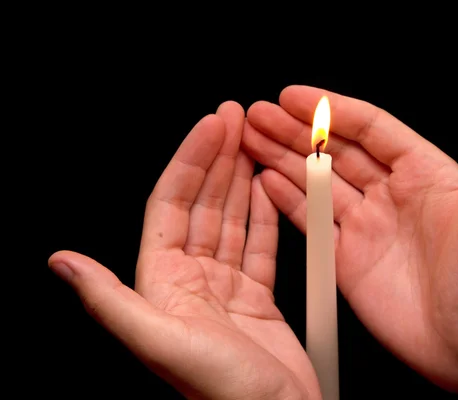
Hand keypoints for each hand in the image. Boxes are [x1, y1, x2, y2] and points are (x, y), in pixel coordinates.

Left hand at [49, 102, 319, 399]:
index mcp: (163, 283)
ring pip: (231, 218)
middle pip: (203, 203)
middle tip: (237, 117)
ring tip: (254, 143)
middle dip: (218, 158)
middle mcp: (191, 279)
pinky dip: (265, 214)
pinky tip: (268, 188)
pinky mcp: (257, 295)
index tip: (213, 126)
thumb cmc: (225, 391)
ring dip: (241, 179)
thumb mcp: (160, 343)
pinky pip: (259, 244)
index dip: (191, 161)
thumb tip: (60, 261)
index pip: (172, 205)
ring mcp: (225, 286)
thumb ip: (109, 300)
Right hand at [242, 67, 457, 392]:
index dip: (328, 108)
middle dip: (293, 131)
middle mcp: (390, 195)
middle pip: (333, 152)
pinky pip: (311, 224)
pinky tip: (264, 182)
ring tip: (250, 138)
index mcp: (421, 172)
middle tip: (258, 114)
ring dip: (282, 159)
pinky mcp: (348, 259)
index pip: (368, 128)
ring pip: (316, 183)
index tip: (293, 96)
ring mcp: (366, 227)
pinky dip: (286, 201)